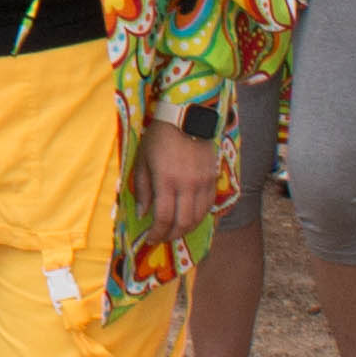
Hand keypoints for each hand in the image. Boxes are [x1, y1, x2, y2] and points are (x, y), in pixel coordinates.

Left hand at [128, 119, 224, 249]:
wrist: (187, 117)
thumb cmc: (158, 138)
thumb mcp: (142, 160)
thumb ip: (142, 189)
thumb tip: (143, 214)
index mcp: (166, 180)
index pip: (163, 218)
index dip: (156, 233)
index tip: (150, 239)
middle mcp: (187, 185)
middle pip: (183, 223)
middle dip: (171, 236)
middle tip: (162, 239)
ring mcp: (203, 182)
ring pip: (199, 217)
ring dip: (186, 229)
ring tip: (175, 231)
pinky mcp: (213, 178)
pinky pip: (208, 206)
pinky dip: (199, 217)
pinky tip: (190, 218)